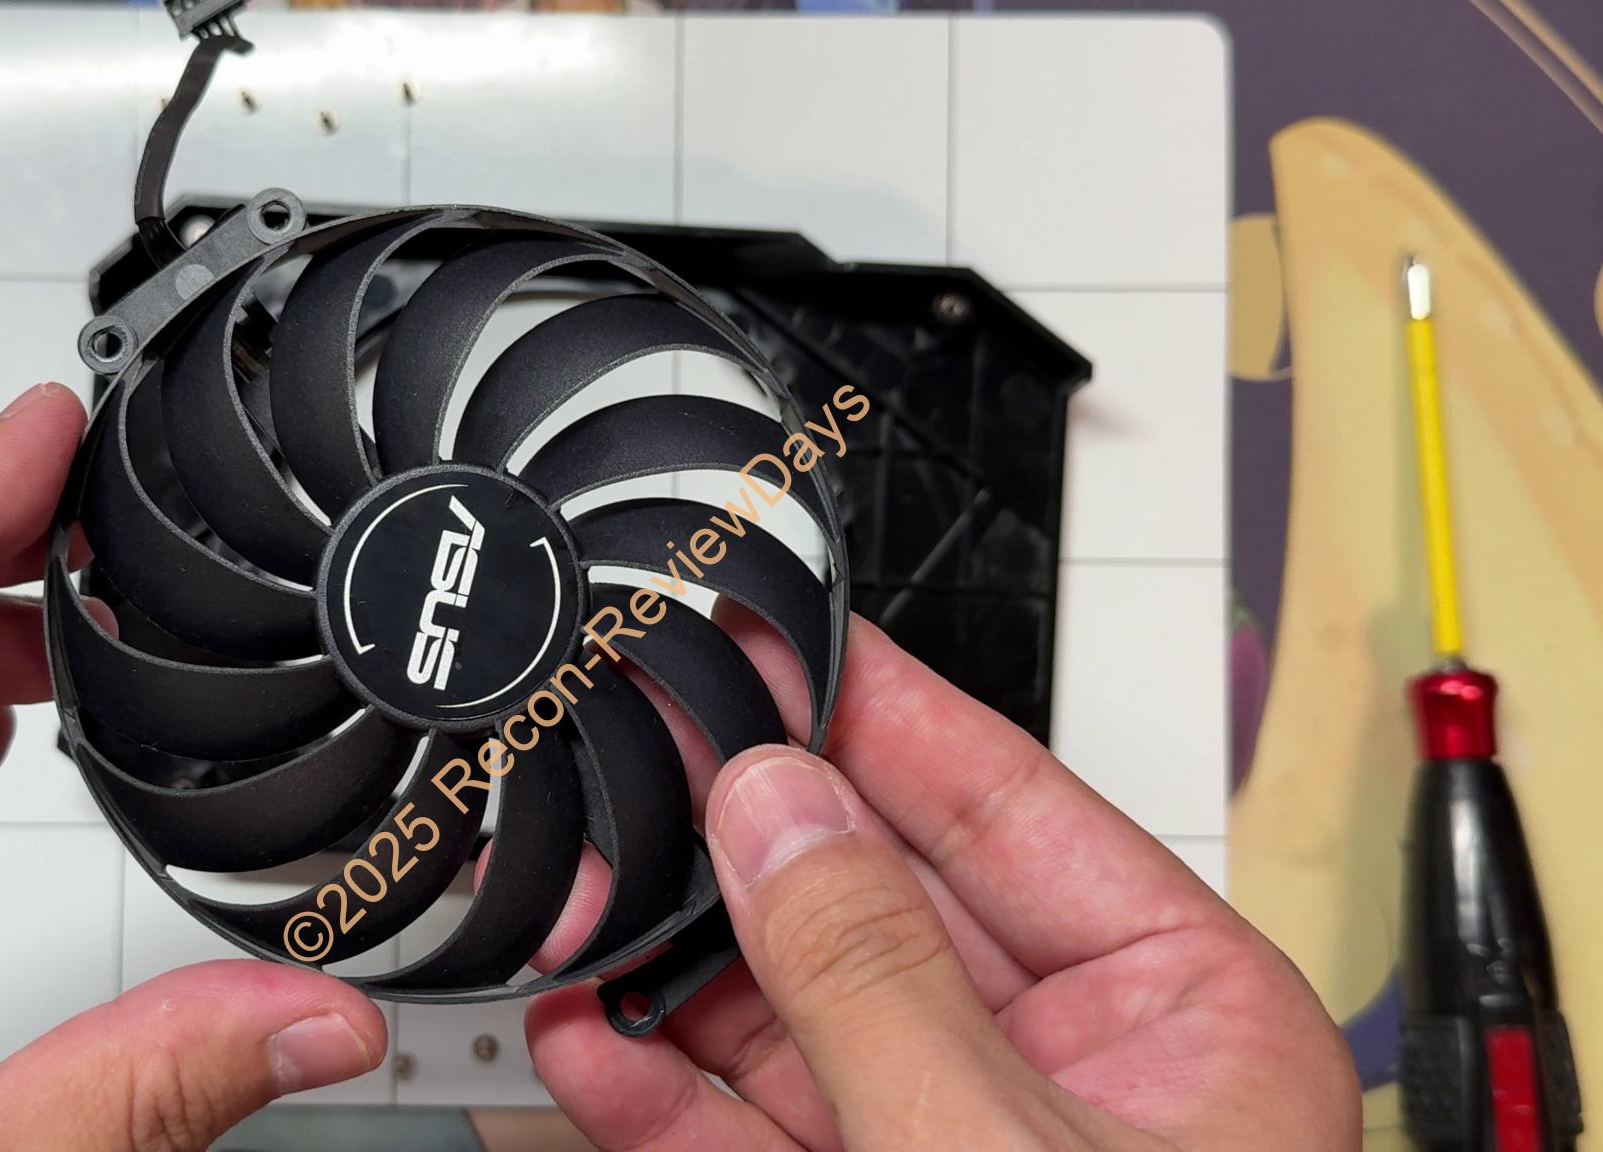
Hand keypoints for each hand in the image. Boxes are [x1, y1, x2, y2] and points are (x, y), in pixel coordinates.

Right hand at [526, 610, 1359, 1149]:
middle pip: (870, 901)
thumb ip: (872, 971)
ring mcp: (952, 1148)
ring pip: (786, 1016)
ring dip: (667, 973)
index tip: (764, 640)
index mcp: (1175, 1010)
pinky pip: (746, 1132)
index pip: (1000, 801)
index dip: (871, 711)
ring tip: (568, 909)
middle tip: (628, 767)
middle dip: (737, 848)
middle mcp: (1065, 1069)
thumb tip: (778, 806)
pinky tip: (578, 1048)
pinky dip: (655, 1096)